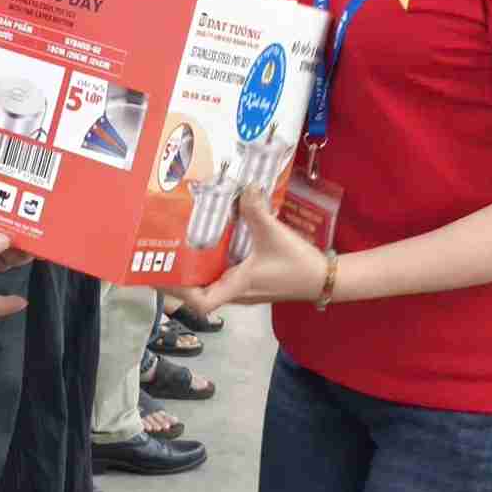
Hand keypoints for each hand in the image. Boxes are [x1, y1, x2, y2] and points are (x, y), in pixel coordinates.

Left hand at [175, 188, 327, 315]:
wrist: (325, 279)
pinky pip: (225, 278)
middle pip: (200, 294)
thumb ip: (256, 210)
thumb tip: (244, 187)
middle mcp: (237, 292)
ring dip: (197, 271)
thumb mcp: (274, 234)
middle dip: (181, 276)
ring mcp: (245, 291)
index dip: (181, 292)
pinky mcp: (252, 284)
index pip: (201, 303)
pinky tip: (214, 246)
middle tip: (166, 253)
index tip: (167, 272)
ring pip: (212, 286)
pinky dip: (214, 266)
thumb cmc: (297, 264)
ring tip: (183, 247)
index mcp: (237, 286)